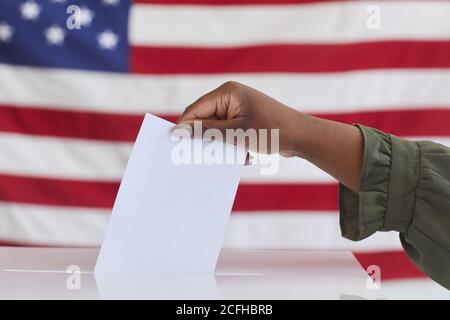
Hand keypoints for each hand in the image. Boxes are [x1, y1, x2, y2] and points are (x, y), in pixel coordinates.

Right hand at [176, 81, 302, 156]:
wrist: (302, 137)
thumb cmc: (271, 131)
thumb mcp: (235, 134)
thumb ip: (206, 132)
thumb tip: (181, 131)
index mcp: (228, 92)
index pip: (197, 108)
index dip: (184, 125)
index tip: (173, 142)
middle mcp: (231, 97)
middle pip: (205, 118)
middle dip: (205, 137)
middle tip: (200, 155)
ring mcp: (238, 109)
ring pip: (217, 129)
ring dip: (221, 144)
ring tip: (233, 153)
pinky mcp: (245, 120)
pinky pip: (228, 133)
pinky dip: (232, 145)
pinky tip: (246, 154)